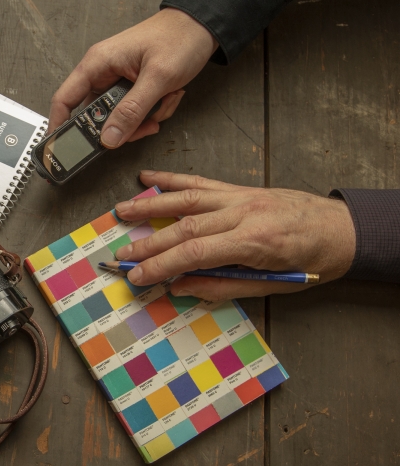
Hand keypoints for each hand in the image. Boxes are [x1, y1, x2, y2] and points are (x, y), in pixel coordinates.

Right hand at [49, 8, 217, 145]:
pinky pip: (135, 113)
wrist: (203, 26)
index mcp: (98, 64)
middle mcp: (104, 73)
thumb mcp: (157, 77)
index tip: (58, 148)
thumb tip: (109, 139)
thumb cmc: (179, 37)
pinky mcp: (133, 88)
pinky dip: (154, 111)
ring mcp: (119, 82)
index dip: (58, 125)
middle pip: (97, 116)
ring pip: (120, 119)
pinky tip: (169, 96)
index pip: (65, 99)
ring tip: (164, 100)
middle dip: (122, 126)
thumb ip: (132, 111)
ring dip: (144, 118)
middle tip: (141, 126)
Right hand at [112, 171, 355, 299]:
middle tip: (122, 255)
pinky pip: (201, 182)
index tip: (139, 276)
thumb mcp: (272, 287)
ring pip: (187, 199)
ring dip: (150, 205)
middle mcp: (245, 214)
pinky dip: (172, 180)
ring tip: (121, 211)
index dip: (162, 265)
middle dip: (148, 243)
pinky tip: (148, 178)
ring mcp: (241, 197)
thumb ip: (223, 286)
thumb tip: (181, 287)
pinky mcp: (241, 189)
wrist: (342, 230)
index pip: (196, 252)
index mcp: (255, 242)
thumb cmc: (312, 262)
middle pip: (185, 226)